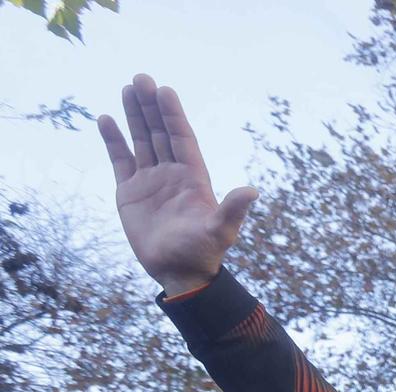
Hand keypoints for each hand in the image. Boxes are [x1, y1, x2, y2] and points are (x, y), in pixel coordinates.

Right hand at [97, 75, 257, 296]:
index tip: (165, 90)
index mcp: (194, 177)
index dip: (173, 115)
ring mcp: (150, 180)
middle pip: (160, 133)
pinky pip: (120, 159)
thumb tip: (252, 191)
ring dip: (134, 115)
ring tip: (128, 88)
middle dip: (151, 107)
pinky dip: (113, 140)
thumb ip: (232, 209)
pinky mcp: (130, 191)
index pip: (182, 138)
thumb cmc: (203, 253)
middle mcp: (172, 174)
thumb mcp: (221, 231)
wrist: (179, 273)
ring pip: (141, 140)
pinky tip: (106, 119)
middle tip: (141, 78)